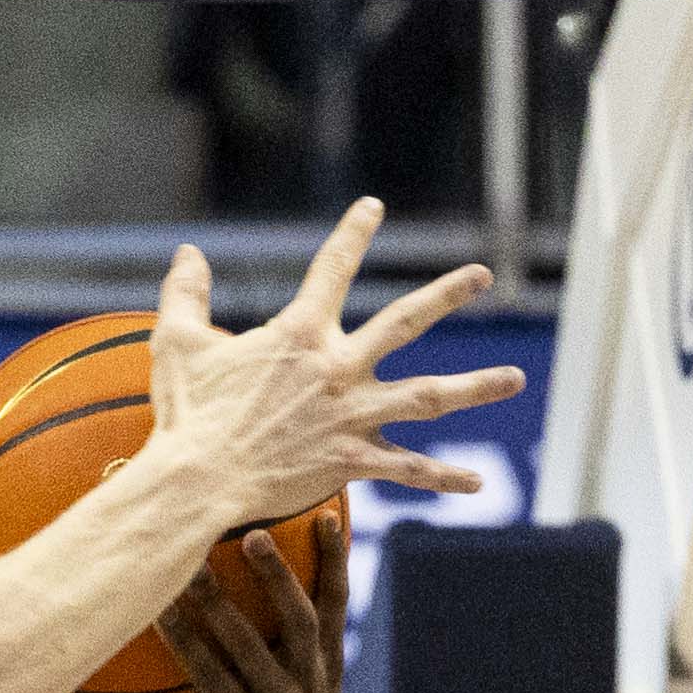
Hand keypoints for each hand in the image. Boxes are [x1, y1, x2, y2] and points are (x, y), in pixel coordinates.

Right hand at [89, 523, 347, 692]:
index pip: (209, 677)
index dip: (183, 640)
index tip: (157, 603)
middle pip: (250, 647)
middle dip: (220, 604)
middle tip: (193, 560)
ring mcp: (313, 676)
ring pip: (299, 621)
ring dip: (278, 577)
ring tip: (256, 534)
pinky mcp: (334, 654)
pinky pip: (336, 603)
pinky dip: (333, 561)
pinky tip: (326, 518)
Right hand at [144, 199, 525, 521]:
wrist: (197, 480)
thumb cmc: (186, 414)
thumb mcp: (177, 343)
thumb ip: (185, 293)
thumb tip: (188, 252)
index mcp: (298, 334)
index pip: (331, 269)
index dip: (353, 234)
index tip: (374, 207)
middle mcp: (336, 367)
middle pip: (404, 322)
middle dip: (446, 295)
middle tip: (482, 275)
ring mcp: (350, 414)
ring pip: (427, 396)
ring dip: (475, 388)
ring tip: (516, 379)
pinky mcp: (351, 461)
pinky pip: (407, 470)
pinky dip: (442, 478)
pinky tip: (477, 485)